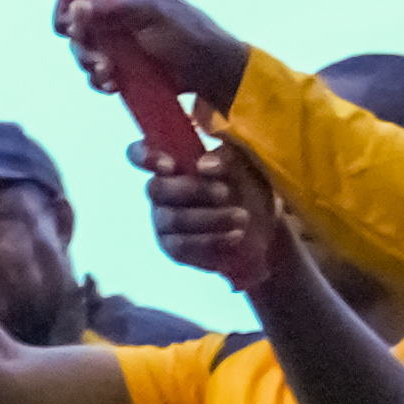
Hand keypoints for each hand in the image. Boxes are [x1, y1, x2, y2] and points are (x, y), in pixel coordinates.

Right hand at [59, 0, 245, 101]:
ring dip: (88, 60)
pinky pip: (94, 67)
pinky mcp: (119, 61)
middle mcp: (114, 4)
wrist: (210, 73)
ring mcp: (115, 34)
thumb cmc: (189, 32)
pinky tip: (112, 84)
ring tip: (108, 73)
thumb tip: (74, 8)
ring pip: (81, 44)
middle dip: (73, 31)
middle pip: (71, 12)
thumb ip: (113, 10)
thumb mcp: (153, 13)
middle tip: (82, 39)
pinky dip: (98, 77)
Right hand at [144, 127, 296, 291]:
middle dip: (192, 190)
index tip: (169, 165)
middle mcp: (160, 191)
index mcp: (171, 163)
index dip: (144, 156)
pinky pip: (183, 246)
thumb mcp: (242, 165)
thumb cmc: (247, 185)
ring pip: (173, 219)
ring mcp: (163, 221)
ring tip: (242, 217)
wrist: (265, 225)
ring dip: (210, 218)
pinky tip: (235, 236)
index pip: (138, 154)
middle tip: (225, 193)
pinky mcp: (173, 249)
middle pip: (156, 189)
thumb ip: (223, 159)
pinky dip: (211, 240)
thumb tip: (203, 166)